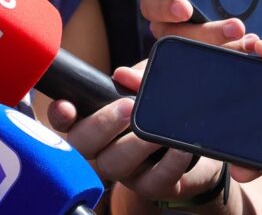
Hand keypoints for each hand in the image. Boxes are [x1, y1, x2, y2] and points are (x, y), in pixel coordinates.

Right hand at [47, 62, 227, 205]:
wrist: (201, 146)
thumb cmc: (165, 112)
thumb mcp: (152, 87)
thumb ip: (138, 78)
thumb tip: (123, 76)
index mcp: (95, 123)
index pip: (66, 121)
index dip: (60, 116)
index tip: (67, 106)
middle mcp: (103, 149)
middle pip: (81, 145)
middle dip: (99, 125)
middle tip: (126, 107)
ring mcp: (125, 170)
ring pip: (112, 165)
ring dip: (133, 146)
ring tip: (155, 133)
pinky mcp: (152, 186)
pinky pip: (153, 182)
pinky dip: (168, 164)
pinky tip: (178, 148)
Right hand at [118, 0, 256, 44]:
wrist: (252, 0)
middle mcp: (162, 0)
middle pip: (149, 8)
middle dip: (166, 8)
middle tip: (186, 7)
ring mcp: (175, 26)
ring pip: (173, 36)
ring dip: (203, 34)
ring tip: (234, 29)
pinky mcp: (193, 45)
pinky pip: (197, 52)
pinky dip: (222, 47)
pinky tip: (244, 41)